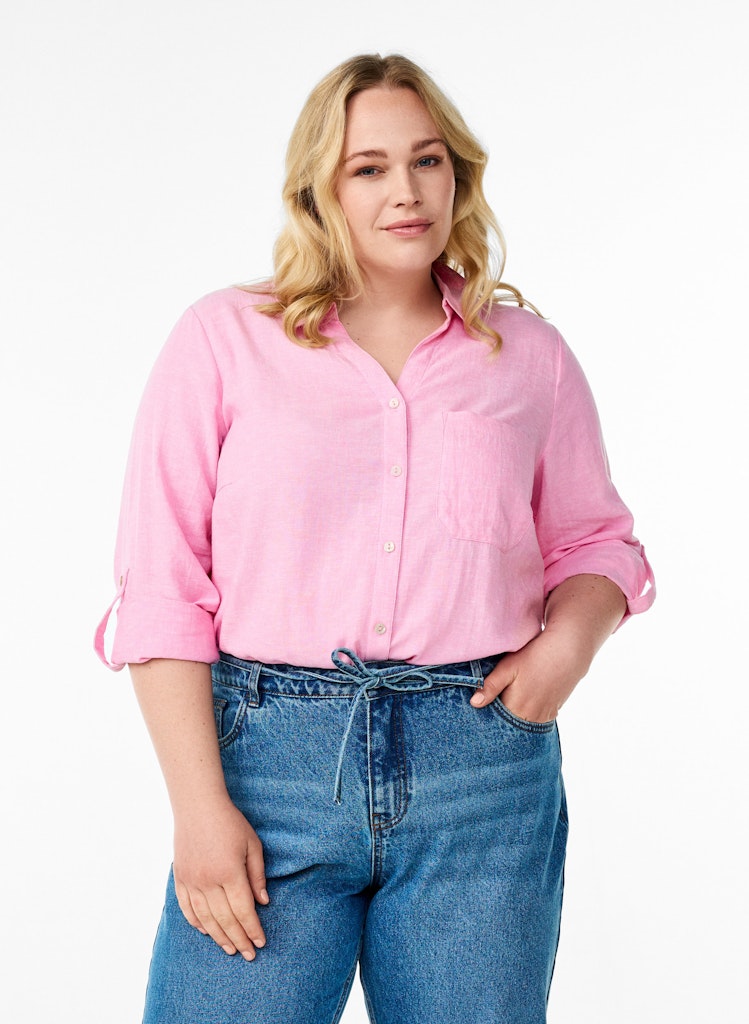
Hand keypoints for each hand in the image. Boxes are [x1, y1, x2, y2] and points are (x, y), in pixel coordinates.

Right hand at [173, 798, 269, 960]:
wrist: (197, 807)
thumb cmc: (230, 823)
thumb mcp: (252, 844)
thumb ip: (257, 875)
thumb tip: (263, 903)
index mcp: (230, 872)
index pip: (243, 910)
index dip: (253, 929)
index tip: (261, 942)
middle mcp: (209, 881)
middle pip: (225, 919)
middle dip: (239, 939)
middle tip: (249, 954)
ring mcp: (192, 881)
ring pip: (205, 919)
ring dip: (219, 937)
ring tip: (230, 949)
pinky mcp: (180, 878)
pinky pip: (187, 908)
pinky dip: (197, 923)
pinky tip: (206, 932)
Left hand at [469, 630, 590, 723]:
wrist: (567, 651)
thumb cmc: (534, 657)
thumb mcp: (508, 667)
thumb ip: (490, 686)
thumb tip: (474, 703)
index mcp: (516, 708)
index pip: (496, 723)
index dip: (487, 718)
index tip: (479, 713)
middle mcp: (531, 717)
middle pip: (510, 726)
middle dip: (500, 721)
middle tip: (492, 708)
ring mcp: (544, 716)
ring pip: (523, 725)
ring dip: (514, 719)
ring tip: (508, 705)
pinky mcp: (553, 712)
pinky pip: (536, 721)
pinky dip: (528, 716)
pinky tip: (524, 704)